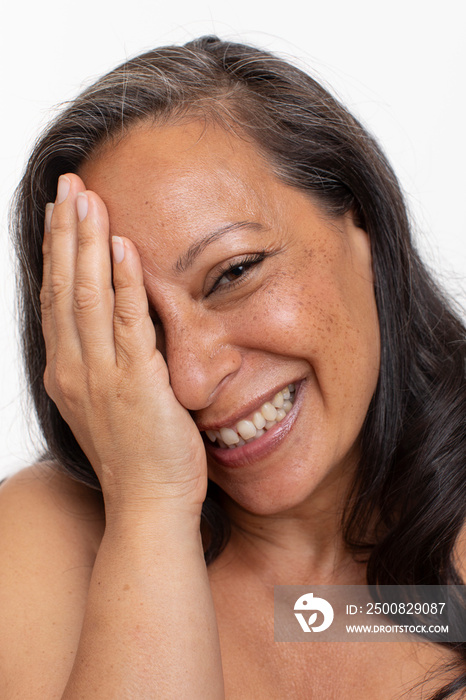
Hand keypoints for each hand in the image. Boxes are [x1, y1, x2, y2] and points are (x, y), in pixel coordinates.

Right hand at [41, 173, 207, 516]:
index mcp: (67, 372)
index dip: (58, 253)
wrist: (148, 505)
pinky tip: (122, 247)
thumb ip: (108, 361)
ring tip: (89, 198)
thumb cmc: (136, 456)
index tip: (62, 213)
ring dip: (87, 244)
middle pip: (63, 287)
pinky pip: (126, 324)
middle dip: (66, 232)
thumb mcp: (109, 404)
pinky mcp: (136, 383)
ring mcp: (101, 376)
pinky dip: (122, 283)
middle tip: (69, 184)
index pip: (56, 299)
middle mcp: (74, 369)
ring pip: (86, 297)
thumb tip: (118, 327)